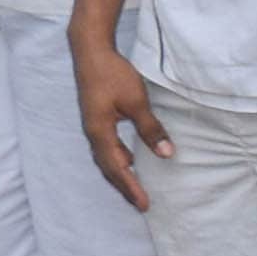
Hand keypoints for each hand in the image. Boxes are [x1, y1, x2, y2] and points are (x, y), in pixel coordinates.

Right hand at [73, 31, 167, 204]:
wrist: (90, 51)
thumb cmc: (113, 74)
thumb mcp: (136, 101)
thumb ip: (150, 128)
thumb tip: (166, 154)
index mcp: (100, 132)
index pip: (117, 168)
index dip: (131, 187)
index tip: (145, 204)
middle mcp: (93, 133)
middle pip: (108, 168)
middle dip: (124, 186)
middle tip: (141, 203)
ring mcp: (92, 126)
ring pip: (106, 158)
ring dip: (120, 174)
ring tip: (135, 186)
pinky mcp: (96, 118)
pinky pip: (106, 147)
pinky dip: (118, 159)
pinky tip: (129, 158)